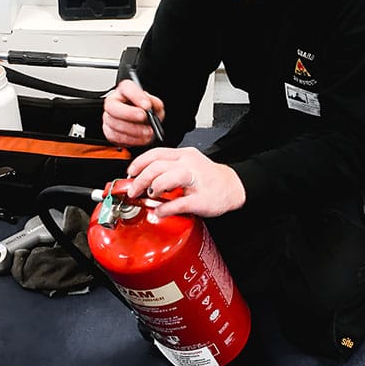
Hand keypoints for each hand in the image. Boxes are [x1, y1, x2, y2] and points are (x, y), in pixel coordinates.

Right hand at [102, 79, 164, 146]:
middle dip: (129, 113)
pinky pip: (116, 137)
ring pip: (114, 123)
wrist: (143, 125)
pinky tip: (141, 138)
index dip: (136, 96)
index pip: (126, 88)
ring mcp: (108, 117)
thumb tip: (150, 107)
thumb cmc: (146, 112)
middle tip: (144, 117)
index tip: (147, 105)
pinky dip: (131, 139)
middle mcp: (113, 102)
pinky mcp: (109, 132)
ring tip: (147, 132)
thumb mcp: (155, 105)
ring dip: (133, 130)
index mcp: (124, 91)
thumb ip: (154, 103)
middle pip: (112, 106)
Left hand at [125, 146, 245, 218]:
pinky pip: (179, 203)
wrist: (234, 187)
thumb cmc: (209, 177)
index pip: (155, 154)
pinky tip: (160, 211)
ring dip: (153, 188)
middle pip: (157, 166)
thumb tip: (143, 178)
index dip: (139, 163)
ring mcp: (196, 181)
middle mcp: (189, 164)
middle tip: (134, 190)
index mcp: (184, 155)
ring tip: (149, 195)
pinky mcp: (201, 199)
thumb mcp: (189, 164)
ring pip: (167, 178)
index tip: (130, 173)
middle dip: (140, 179)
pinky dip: (165, 208)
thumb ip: (168, 168)